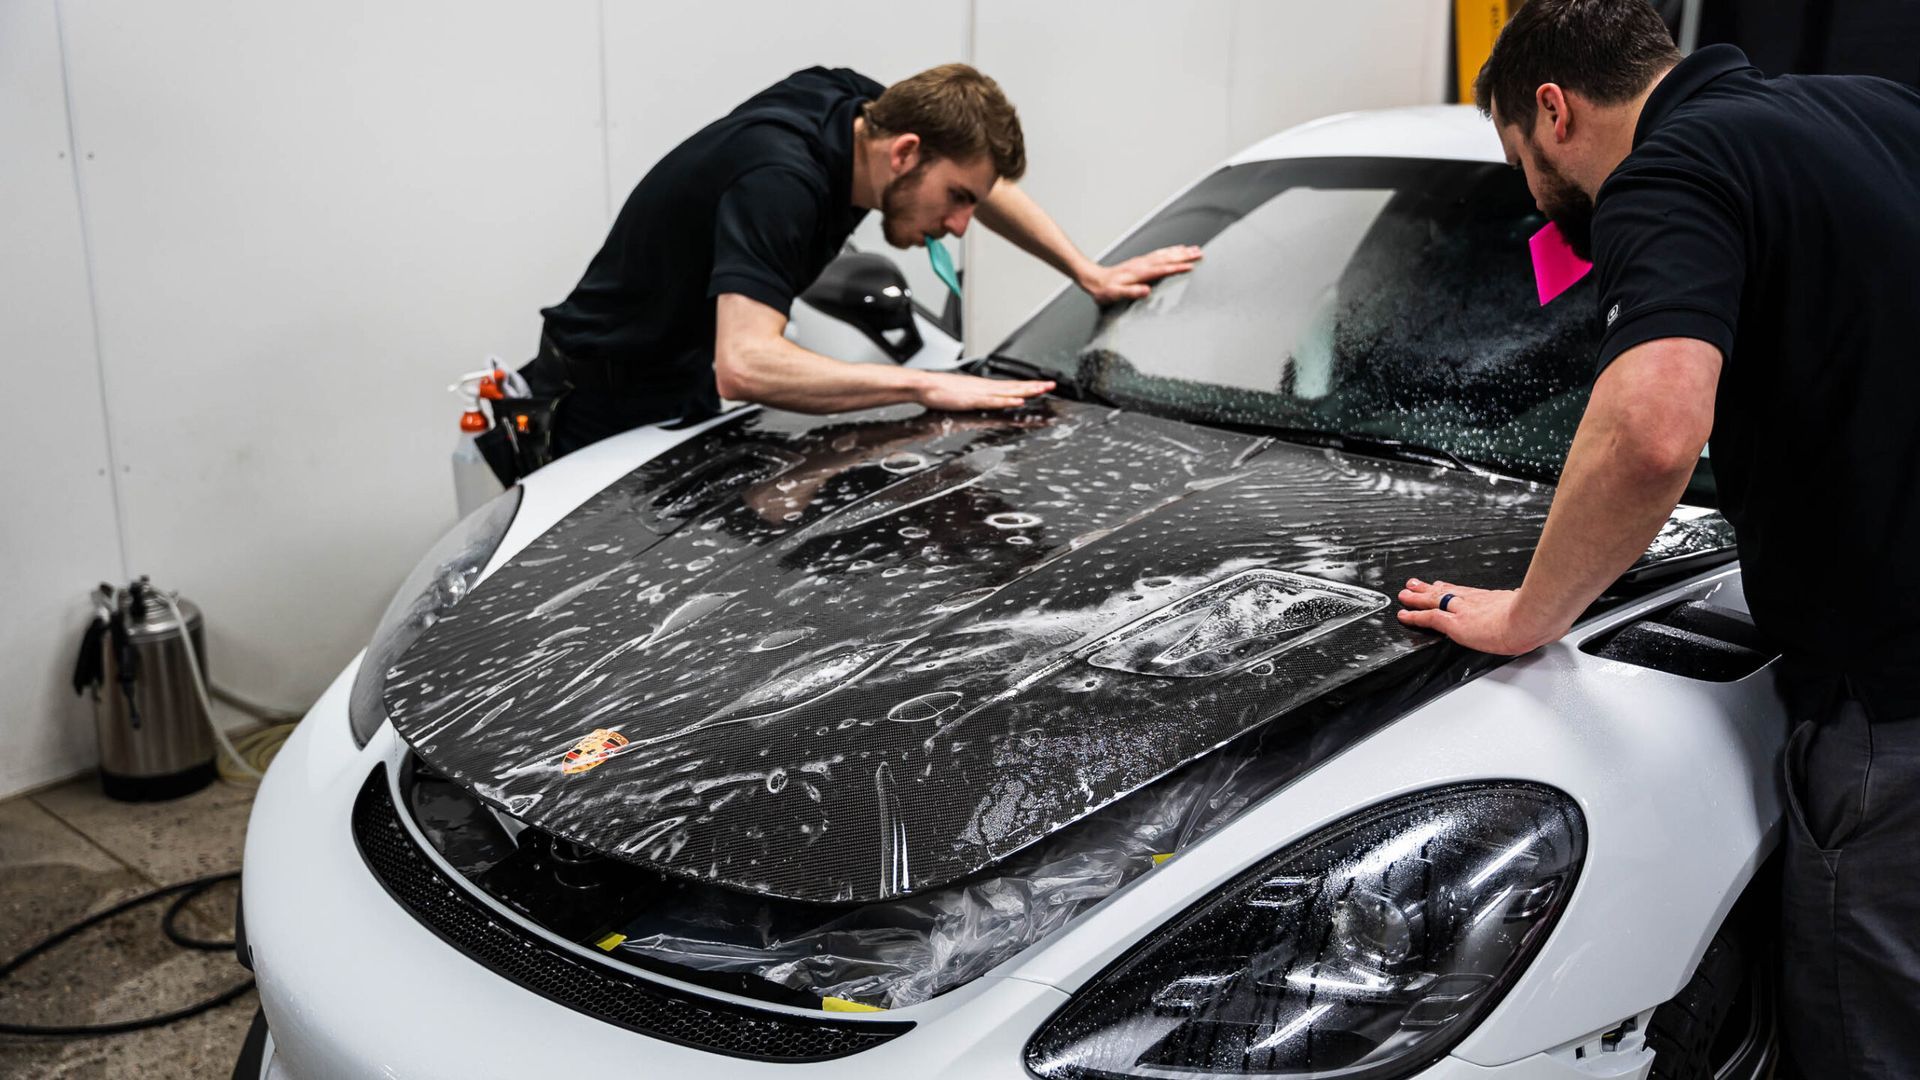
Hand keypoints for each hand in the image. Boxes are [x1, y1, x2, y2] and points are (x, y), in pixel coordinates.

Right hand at [915, 371, 1052, 411]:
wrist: (925, 385)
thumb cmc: (940, 391)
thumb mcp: (963, 395)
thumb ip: (976, 398)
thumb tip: (986, 400)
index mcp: (984, 386)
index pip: (1011, 385)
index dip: (1027, 385)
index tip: (1042, 384)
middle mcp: (985, 387)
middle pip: (1014, 386)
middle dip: (1034, 386)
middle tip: (1051, 385)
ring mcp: (980, 392)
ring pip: (1008, 391)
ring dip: (1026, 391)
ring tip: (1042, 390)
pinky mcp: (973, 399)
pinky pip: (993, 401)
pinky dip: (1007, 400)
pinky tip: (1018, 400)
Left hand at [1079, 245, 1202, 303]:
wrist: (1094, 279)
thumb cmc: (1104, 290)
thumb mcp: (1115, 294)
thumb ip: (1131, 292)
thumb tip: (1146, 291)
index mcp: (1139, 273)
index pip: (1162, 269)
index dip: (1177, 267)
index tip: (1191, 266)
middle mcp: (1142, 264)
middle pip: (1167, 258)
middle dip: (1184, 255)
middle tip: (1199, 253)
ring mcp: (1142, 261)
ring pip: (1164, 254)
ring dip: (1179, 251)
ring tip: (1194, 249)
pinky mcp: (1140, 261)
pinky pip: (1159, 253)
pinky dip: (1170, 250)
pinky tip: (1175, 250)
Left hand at [1394, 578, 1562, 655]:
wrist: (1533, 620)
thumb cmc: (1539, 616)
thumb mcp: (1536, 610)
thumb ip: (1535, 613)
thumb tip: (1549, 621)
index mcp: (1494, 599)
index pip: (1467, 593)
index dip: (1452, 589)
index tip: (1442, 585)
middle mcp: (1476, 601)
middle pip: (1448, 592)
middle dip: (1430, 589)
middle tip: (1415, 584)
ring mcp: (1464, 611)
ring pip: (1434, 601)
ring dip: (1417, 598)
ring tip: (1405, 594)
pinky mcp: (1455, 623)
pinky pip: (1429, 618)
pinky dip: (1414, 617)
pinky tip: (1404, 615)